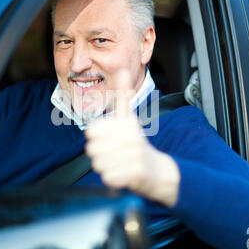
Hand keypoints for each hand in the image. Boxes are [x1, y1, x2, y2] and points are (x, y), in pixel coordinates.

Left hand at [84, 70, 180, 206]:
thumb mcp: (129, 118)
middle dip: (100, 154)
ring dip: (105, 167)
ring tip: (119, 164)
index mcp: (126, 123)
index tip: (108, 138)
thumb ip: (123, 96)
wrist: (157, 171)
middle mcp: (131, 137)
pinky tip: (123, 174)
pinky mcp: (136, 173)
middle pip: (91, 149)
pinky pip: (107, 177)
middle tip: (114, 154)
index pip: (91, 130)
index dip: (96, 137)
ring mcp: (134, 155)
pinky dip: (112, 178)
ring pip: (98, 164)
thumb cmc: (136, 144)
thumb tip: (123, 69)